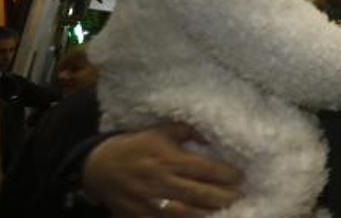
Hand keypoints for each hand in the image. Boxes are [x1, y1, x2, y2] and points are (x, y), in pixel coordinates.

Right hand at [82, 123, 242, 216]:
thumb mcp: (161, 131)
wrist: (99, 166)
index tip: (240, 176)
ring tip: (228, 209)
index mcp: (168, 158)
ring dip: (209, 212)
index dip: (225, 174)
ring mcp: (150, 202)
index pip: (204, 169)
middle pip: (199, 194)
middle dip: (223, 197)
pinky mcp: (140, 216)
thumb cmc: (137, 146)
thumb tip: (213, 136)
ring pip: (186, 213)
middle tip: (240, 195)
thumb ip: (188, 131)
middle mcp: (160, 181)